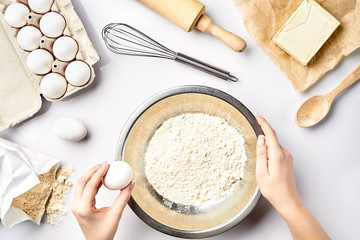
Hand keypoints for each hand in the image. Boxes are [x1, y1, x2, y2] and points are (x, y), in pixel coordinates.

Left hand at [72, 162, 134, 239]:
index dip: (99, 173)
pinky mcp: (79, 205)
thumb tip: (130, 185)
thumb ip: (123, 198)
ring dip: (92, 174)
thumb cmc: (103, 234)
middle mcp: (77, 206)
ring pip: (81, 184)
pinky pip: (84, 189)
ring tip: (104, 168)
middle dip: (94, 170)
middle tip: (105, 164)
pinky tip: (101, 178)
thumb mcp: (116, 214)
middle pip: (82, 181)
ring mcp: (77, 205)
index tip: (107, 166)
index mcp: (84, 208)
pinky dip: (92, 181)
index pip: (90, 185)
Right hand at [255, 115, 328, 239]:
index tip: (257, 116)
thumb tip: (260, 139)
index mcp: (277, 155)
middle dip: (263, 131)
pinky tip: (264, 157)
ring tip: (256, 150)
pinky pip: (277, 150)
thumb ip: (261, 154)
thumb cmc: (274, 190)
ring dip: (265, 143)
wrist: (288, 200)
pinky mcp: (288, 161)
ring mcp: (287, 157)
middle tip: (253, 127)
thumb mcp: (261, 173)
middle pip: (272, 137)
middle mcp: (284, 154)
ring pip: (274, 144)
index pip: (270, 134)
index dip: (263, 123)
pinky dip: (269, 149)